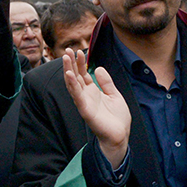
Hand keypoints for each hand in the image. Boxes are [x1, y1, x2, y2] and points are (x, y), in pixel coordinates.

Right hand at [62, 50, 130, 167]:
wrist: (120, 135)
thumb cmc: (117, 118)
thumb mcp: (114, 95)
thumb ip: (106, 83)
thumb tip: (97, 68)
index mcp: (92, 92)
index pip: (83, 74)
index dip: (80, 63)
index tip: (79, 51)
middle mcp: (85, 96)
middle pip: (76, 76)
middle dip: (71, 63)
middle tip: (68, 50)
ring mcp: (84, 102)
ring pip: (73, 84)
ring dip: (68, 70)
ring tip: (66, 58)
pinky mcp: (85, 110)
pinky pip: (77, 96)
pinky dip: (72, 85)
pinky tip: (69, 74)